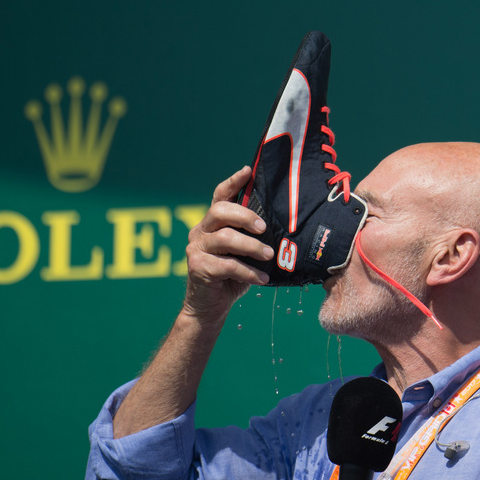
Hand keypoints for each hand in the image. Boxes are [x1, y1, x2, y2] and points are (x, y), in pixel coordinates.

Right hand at [181, 167, 272, 322]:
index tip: (248, 172)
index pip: (220, 196)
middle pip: (221, 211)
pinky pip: (228, 265)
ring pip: (226, 238)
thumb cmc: (233, 276)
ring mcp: (196, 248)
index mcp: (212, 223)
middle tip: (265, 228)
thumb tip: (283, 224)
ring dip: (252, 247)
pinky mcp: (197, 267)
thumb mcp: (244, 252)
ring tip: (269, 256)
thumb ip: (253, 236)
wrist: (210, 307)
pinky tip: (262, 279)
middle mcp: (200, 231)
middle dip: (246, 216)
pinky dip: (249, 273)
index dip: (233, 182)